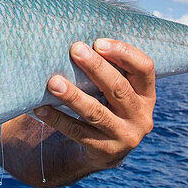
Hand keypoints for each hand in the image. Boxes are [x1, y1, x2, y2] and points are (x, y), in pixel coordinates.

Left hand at [35, 39, 154, 170]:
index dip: (124, 53)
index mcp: (147, 94)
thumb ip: (110, 68)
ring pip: (97, 112)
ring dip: (73, 96)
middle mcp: (141, 116)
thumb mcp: (116, 90)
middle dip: (96, 68)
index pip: (145, 68)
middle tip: (74, 49)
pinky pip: (78, 132)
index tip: (98, 42)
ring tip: (53, 81)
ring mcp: (125, 136)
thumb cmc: (105, 105)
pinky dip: (58, 119)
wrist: (103, 150)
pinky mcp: (105, 152)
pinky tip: (40, 108)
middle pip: (119, 88)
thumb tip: (76, 36)